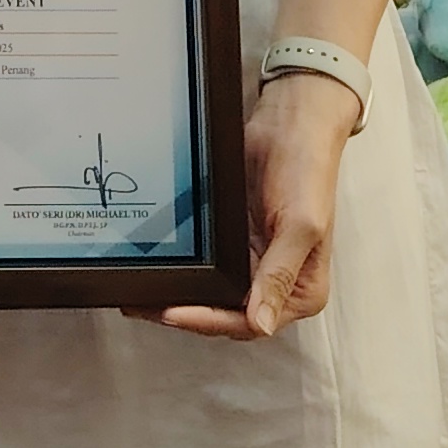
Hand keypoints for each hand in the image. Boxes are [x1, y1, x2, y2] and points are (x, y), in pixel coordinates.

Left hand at [142, 70, 359, 340]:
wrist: (292, 123)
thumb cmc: (309, 171)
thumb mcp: (301, 226)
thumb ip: (279, 275)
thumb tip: (262, 323)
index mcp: (301, 292)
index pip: (248, 322)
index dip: (207, 321)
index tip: (171, 313)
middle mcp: (274, 283)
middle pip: (225, 312)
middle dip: (185, 311)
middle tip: (142, 305)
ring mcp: (251, 261)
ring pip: (211, 291)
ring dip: (179, 293)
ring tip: (138, 293)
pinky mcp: (232, 240)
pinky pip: (205, 262)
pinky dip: (184, 266)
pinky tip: (158, 264)